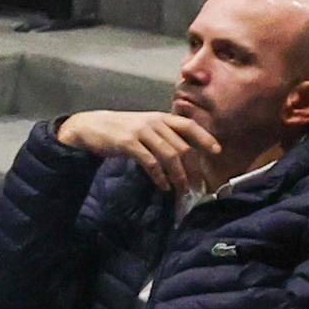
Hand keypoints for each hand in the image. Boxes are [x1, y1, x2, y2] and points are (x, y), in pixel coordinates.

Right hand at [55, 106, 227, 193]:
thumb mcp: (145, 127)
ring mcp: (141, 132)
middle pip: (182, 146)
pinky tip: (162, 186)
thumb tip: (185, 156)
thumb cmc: (121, 129)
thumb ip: (164, 136)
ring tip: (181, 190)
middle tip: (198, 186)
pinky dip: (159, 176)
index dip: (204, 138)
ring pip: (169, 155)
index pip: (189, 126)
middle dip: (193, 169)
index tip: (217, 151)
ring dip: (178, 176)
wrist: (91, 127)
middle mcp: (154, 123)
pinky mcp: (128, 143)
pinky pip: (150, 162)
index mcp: (161, 118)